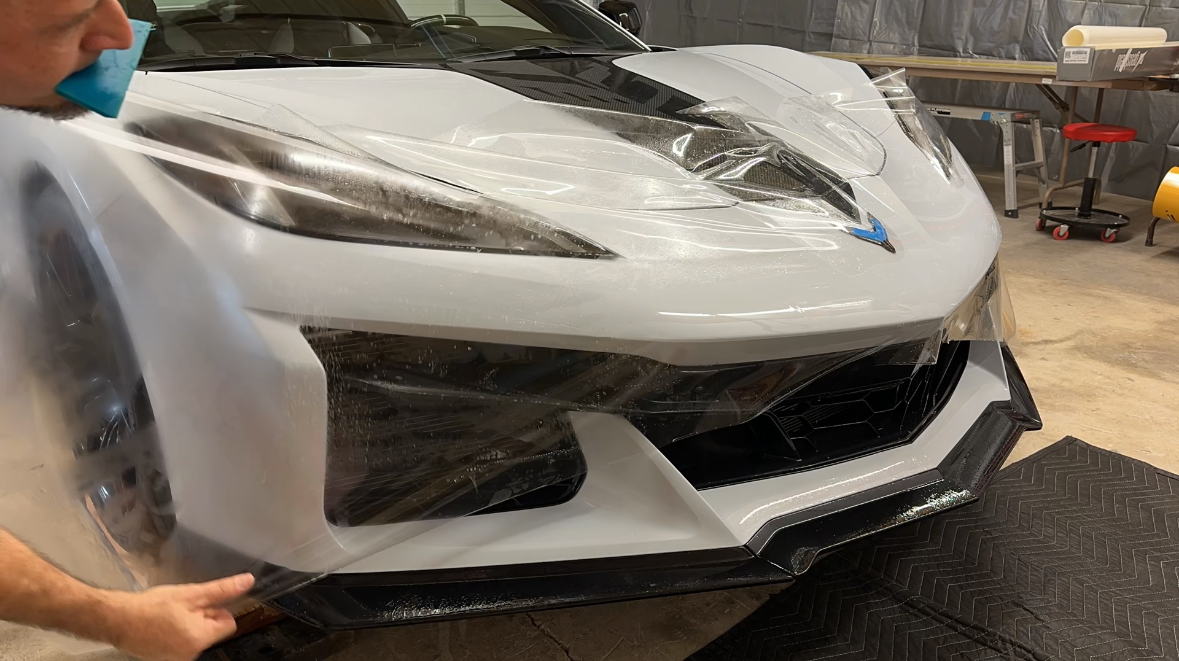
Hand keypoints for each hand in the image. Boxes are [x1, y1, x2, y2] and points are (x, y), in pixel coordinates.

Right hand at [100, 573, 255, 660]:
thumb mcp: (191, 594)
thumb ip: (222, 590)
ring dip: (189, 625)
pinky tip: (161, 625)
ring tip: (169, 617)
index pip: (228, 624)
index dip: (216, 610)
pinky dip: (177, 634)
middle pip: (212, 631)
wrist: (117, 620)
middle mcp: (192, 654)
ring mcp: (178, 659)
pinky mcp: (166, 660)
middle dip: (202, 617)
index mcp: (201, 638)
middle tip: (181, 608)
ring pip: (197, 636)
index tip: (199, 604)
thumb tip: (248, 582)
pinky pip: (182, 644)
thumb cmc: (153, 606)